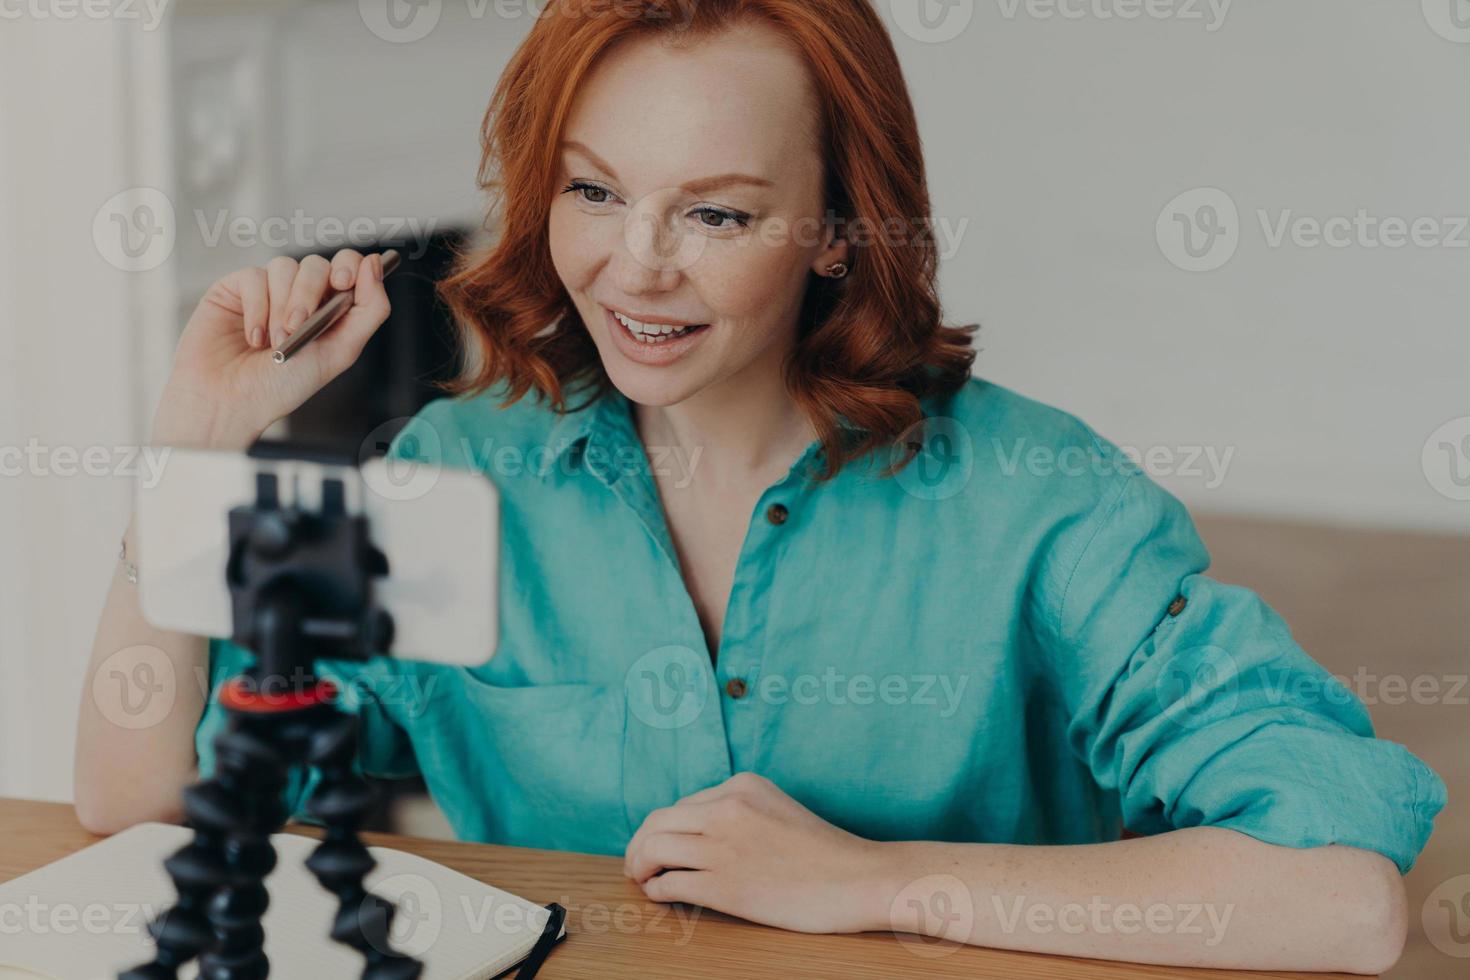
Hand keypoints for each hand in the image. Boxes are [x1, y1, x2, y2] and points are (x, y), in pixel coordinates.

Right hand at [150, 249, 391, 449]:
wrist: (231, 402)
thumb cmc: (284, 385)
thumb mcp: (340, 352)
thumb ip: (369, 310)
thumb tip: (374, 264)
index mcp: (329, 309)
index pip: (348, 267)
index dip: (349, 266)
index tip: (344, 282)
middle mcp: (299, 296)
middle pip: (317, 265)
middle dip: (310, 293)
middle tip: (298, 325)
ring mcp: (267, 291)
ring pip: (284, 267)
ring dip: (282, 306)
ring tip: (275, 342)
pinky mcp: (235, 289)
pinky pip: (253, 276)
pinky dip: (256, 308)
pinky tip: (253, 337)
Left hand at [624, 771, 889, 933]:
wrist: (858, 878)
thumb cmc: (824, 852)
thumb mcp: (777, 808)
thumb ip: (740, 811)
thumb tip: (697, 831)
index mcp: (742, 785)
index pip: (683, 804)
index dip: (665, 828)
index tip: (661, 845)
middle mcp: (727, 808)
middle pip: (657, 821)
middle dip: (639, 844)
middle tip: (637, 864)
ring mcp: (724, 846)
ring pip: (653, 849)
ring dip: (639, 866)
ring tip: (642, 879)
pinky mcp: (725, 885)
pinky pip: (670, 883)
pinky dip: (657, 890)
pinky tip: (661, 896)